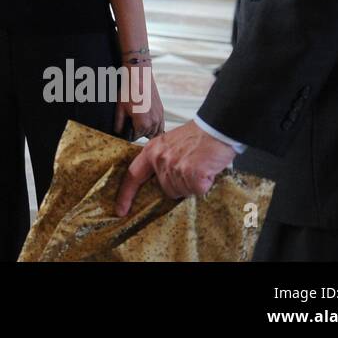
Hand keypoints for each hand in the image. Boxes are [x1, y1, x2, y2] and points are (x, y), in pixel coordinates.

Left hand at [114, 64, 164, 140]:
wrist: (139, 77)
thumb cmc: (129, 91)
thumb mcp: (120, 108)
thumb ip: (119, 123)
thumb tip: (118, 133)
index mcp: (143, 124)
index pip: (135, 137)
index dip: (128, 135)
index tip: (125, 131)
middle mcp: (154, 123)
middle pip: (146, 136)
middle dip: (138, 133)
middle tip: (131, 127)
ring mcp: (159, 117)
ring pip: (155, 132)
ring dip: (148, 132)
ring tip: (139, 126)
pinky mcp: (162, 111)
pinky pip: (161, 125)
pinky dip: (155, 127)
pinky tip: (148, 123)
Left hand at [115, 120, 236, 214]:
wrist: (216, 128)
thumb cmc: (197, 136)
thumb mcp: (170, 143)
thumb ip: (161, 159)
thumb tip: (160, 180)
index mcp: (152, 151)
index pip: (133, 175)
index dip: (126, 194)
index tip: (121, 209)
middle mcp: (161, 159)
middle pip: (166, 189)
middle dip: (179, 184)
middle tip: (190, 167)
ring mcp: (176, 167)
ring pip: (182, 192)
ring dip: (192, 184)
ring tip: (199, 166)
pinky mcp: (193, 174)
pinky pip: (197, 191)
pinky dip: (205, 184)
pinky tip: (206, 170)